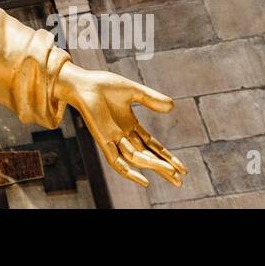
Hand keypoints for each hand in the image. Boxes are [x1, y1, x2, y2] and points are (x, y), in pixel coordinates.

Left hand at [54, 63, 186, 188]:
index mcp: (130, 125)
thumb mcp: (133, 91)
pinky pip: (117, 162)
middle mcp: (123, 135)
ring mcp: (113, 140)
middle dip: (163, 167)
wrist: (82, 84)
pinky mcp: (103, 141)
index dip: (166, 156)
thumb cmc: (104, 85)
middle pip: (147, 156)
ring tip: (171, 172)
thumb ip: (151, 99)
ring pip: (137, 159)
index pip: (152, 146)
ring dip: (154, 166)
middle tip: (180, 180)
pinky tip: (145, 181)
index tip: (182, 167)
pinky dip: (130, 172)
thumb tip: (172, 107)